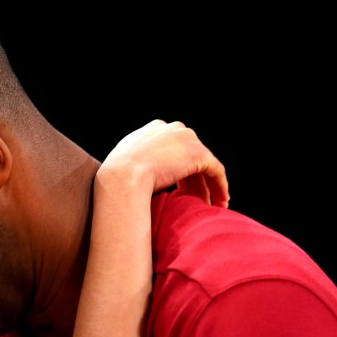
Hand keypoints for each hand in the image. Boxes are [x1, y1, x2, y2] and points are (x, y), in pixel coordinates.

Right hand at [99, 119, 229, 207]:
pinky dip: (220, 186)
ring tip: (211, 206)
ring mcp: (187, 139)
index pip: (172, 150)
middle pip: (190, 156)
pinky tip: (221, 202)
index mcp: (154, 130)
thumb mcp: (121, 165)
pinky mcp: (199, 153)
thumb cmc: (116, 178)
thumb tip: (133, 182)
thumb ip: (132, 166)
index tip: (179, 190)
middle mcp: (173, 129)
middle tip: (196, 201)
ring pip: (204, 165)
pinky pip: (215, 171)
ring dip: (208, 187)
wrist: (123, 176)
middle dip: (193, 180)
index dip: (177, 170)